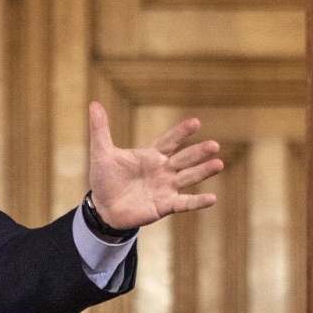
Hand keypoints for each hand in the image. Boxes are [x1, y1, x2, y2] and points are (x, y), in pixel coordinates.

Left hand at [85, 102, 222, 229]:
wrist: (103, 208)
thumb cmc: (105, 179)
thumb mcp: (101, 154)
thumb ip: (100, 130)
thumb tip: (94, 103)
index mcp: (152, 155)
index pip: (170, 141)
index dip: (181, 132)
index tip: (195, 123)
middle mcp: (163, 170)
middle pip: (184, 158)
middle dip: (198, 152)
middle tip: (214, 145)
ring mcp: (166, 188)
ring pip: (188, 178)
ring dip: (203, 171)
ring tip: (218, 164)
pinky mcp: (164, 205)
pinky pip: (184, 203)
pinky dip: (197, 202)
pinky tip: (212, 198)